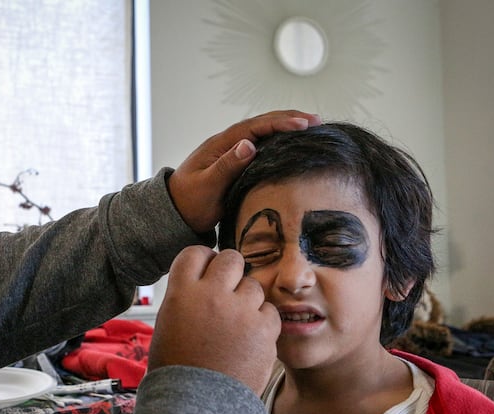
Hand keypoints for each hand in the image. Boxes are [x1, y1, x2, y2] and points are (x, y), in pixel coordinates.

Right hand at [149, 246, 280, 395]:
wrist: (197, 408)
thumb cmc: (178, 371)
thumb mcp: (168, 326)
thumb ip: (186, 298)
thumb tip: (202, 282)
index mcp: (182, 292)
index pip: (197, 253)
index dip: (204, 262)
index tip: (207, 274)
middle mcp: (212, 294)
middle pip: (231, 259)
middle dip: (231, 273)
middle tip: (228, 293)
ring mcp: (240, 310)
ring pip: (253, 285)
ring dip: (248, 300)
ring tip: (237, 326)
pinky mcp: (264, 328)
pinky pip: (270, 310)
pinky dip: (262, 322)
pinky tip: (250, 340)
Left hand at [168, 110, 320, 233]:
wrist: (176, 213)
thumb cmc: (188, 202)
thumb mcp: (206, 186)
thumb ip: (226, 166)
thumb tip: (249, 145)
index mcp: (221, 144)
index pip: (256, 126)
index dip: (281, 123)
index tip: (304, 124)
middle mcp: (228, 143)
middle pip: (263, 123)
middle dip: (290, 119)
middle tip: (317, 121)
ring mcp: (233, 152)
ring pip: (264, 133)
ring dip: (287, 127)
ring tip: (312, 127)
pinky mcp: (237, 163)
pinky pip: (262, 146)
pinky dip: (280, 141)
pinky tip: (294, 145)